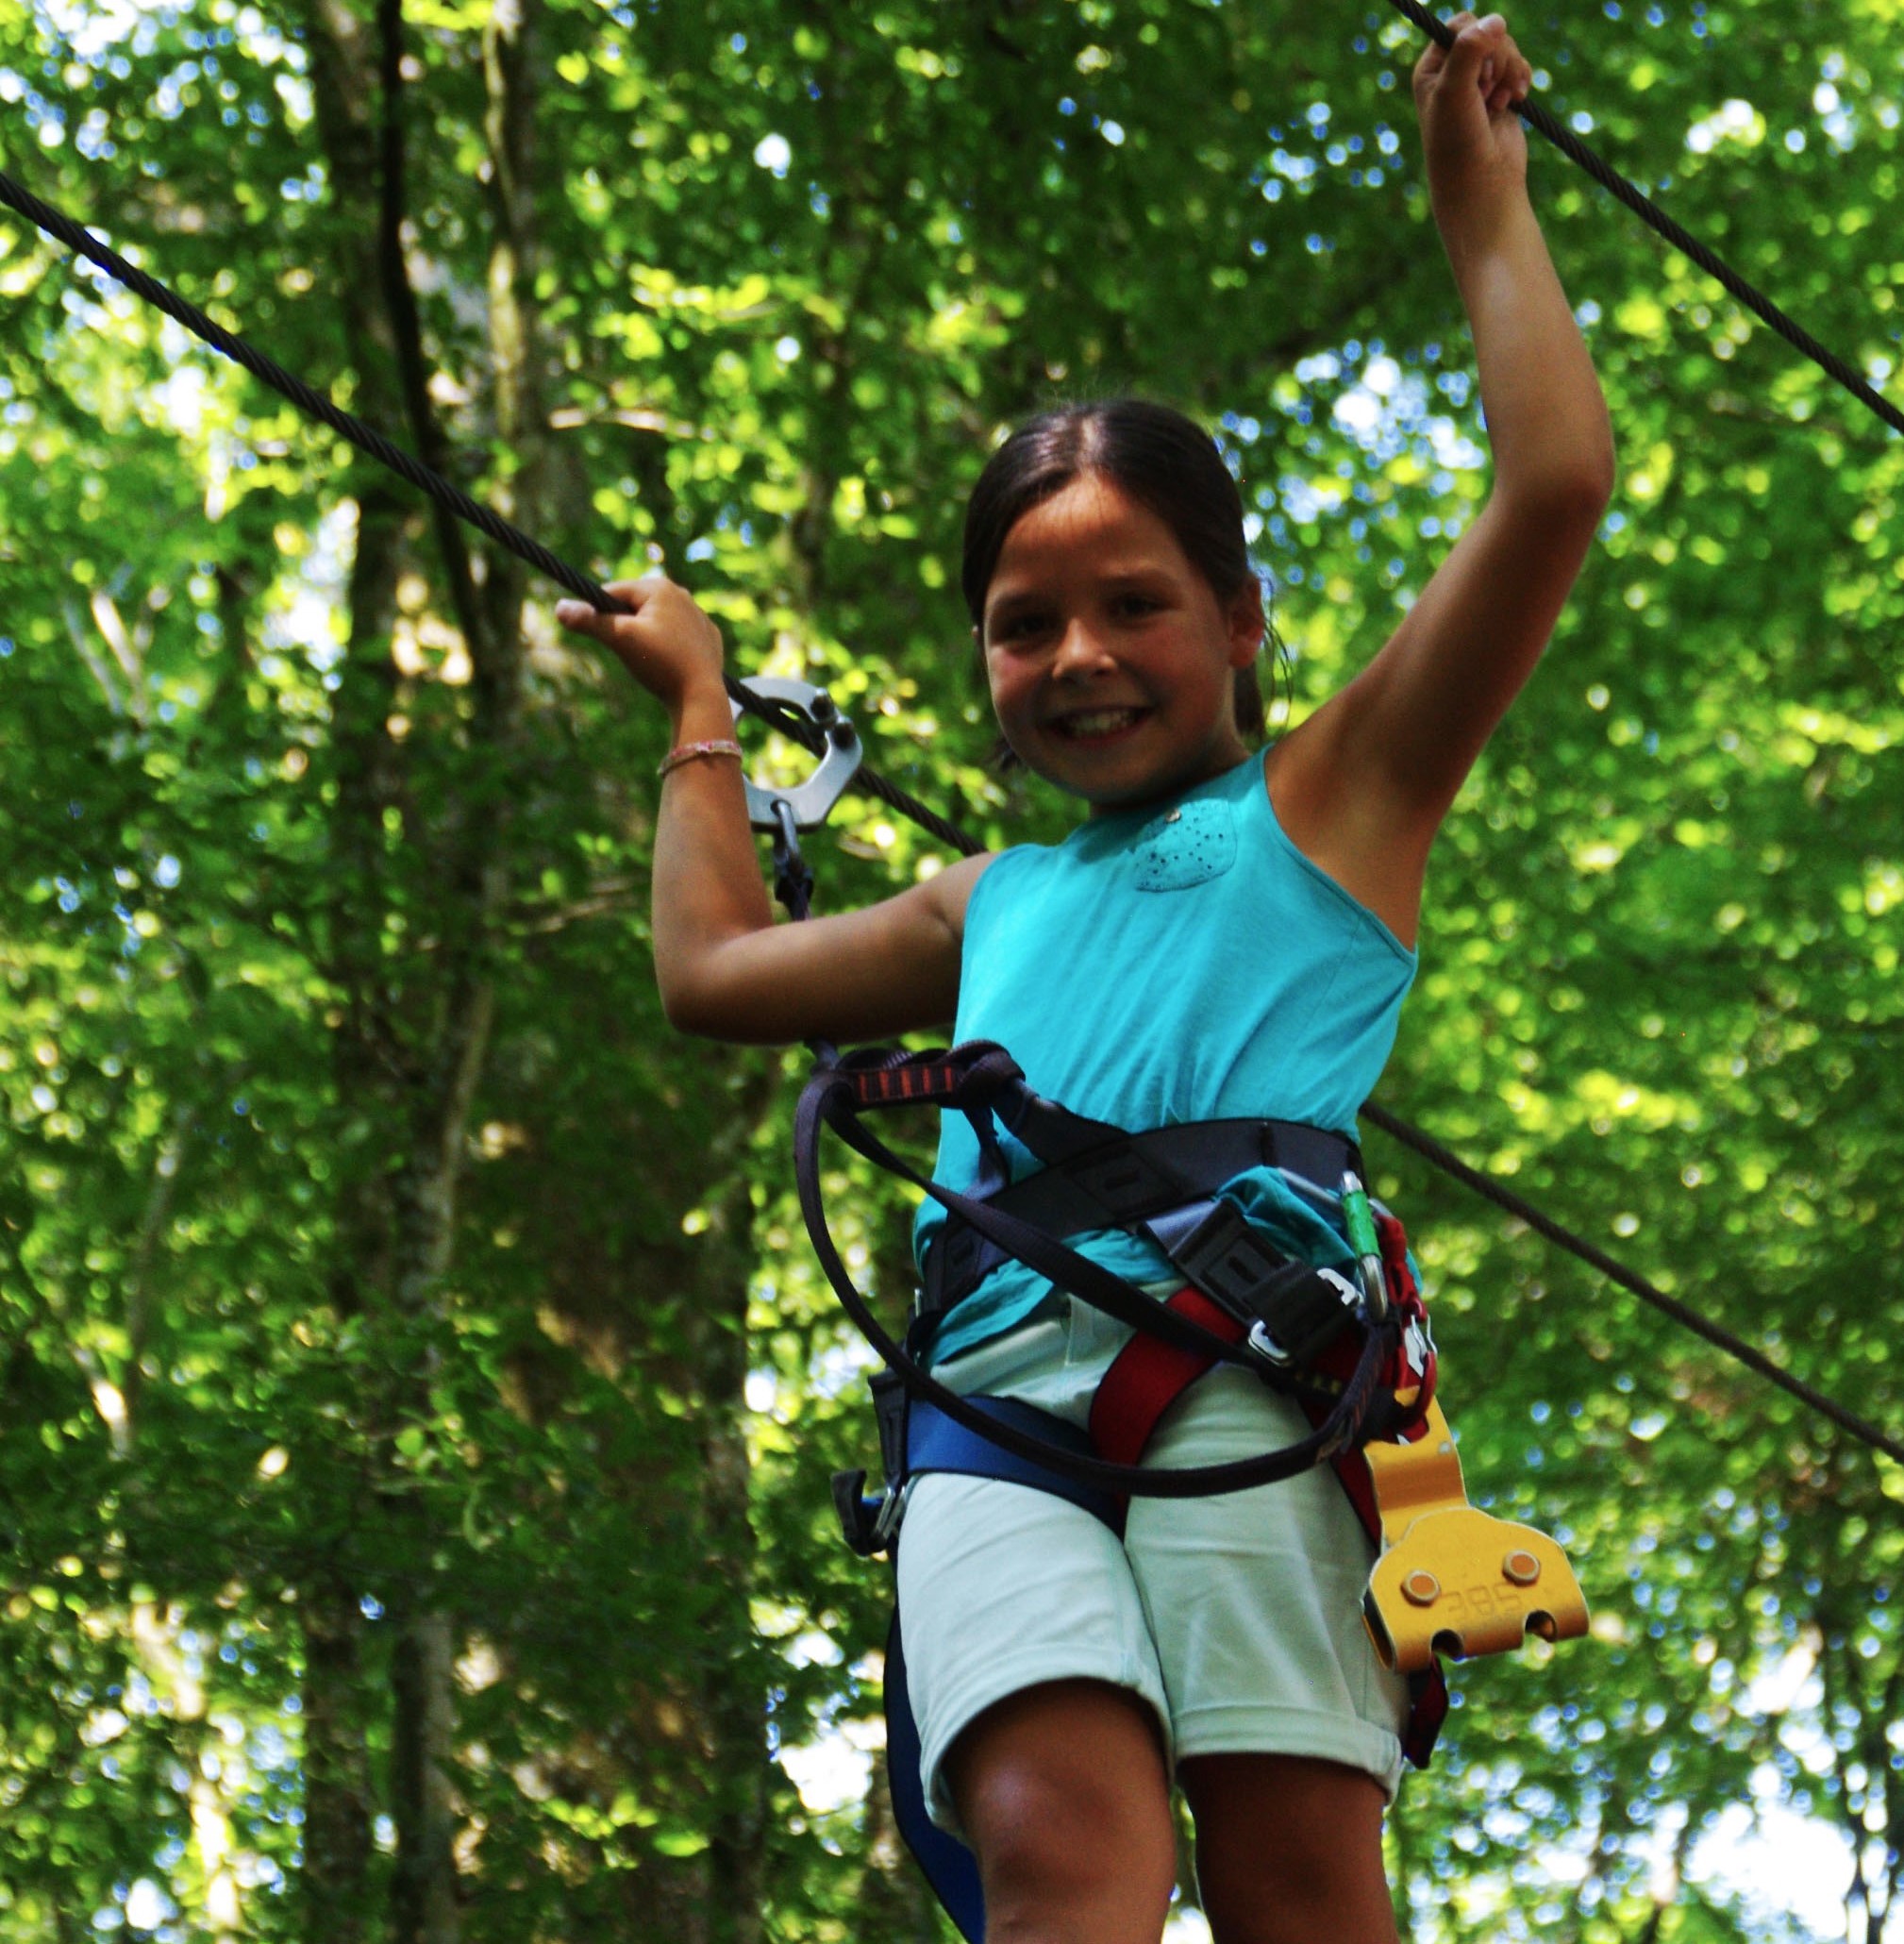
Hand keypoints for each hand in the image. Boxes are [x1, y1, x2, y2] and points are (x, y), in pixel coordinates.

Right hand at [556, 574, 725, 716]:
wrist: (701, 696)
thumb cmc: (660, 662)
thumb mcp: (620, 639)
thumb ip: (590, 621)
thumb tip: (559, 608)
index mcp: (660, 587)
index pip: (614, 592)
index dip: (599, 612)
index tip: (596, 634)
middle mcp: (682, 595)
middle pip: (636, 607)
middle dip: (625, 627)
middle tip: (628, 653)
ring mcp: (699, 617)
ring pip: (658, 623)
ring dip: (645, 637)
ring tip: (649, 661)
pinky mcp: (708, 639)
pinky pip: (678, 638)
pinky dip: (669, 649)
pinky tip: (669, 664)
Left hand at [1413, 13, 1534, 239]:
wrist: (1482, 184)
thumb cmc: (1458, 142)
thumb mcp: (1455, 92)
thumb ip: (1470, 50)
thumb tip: (1496, 19)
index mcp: (1432, 69)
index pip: (1461, 24)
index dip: (1476, 42)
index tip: (1475, 75)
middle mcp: (1453, 74)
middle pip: (1489, 33)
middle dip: (1497, 58)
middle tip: (1485, 92)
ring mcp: (1478, 84)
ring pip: (1506, 48)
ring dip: (1509, 71)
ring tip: (1498, 102)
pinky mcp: (1500, 95)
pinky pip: (1519, 66)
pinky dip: (1521, 79)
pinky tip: (1515, 100)